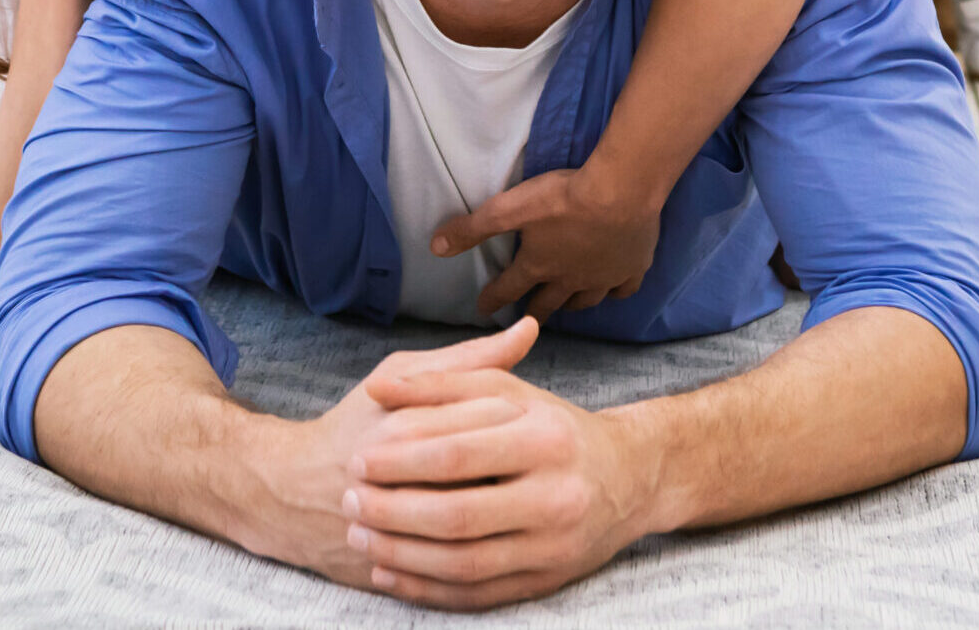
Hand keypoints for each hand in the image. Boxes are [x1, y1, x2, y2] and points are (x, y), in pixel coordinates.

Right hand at [246, 322, 540, 589]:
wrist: (294, 493)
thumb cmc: (356, 425)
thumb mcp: (402, 377)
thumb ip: (467, 360)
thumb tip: (529, 329)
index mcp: (403, 421)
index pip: (489, 417)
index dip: (521, 422)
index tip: (534, 424)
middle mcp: (396, 472)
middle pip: (488, 474)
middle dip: (517, 473)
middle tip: (533, 469)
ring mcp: (391, 522)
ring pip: (475, 526)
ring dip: (505, 515)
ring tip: (516, 502)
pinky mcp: (392, 562)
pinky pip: (455, 567)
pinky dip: (483, 555)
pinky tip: (496, 539)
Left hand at [345, 318, 660, 608]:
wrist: (628, 478)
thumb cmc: (552, 426)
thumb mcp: (507, 392)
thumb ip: (444, 383)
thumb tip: (380, 389)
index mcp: (544, 439)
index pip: (458, 453)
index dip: (400, 459)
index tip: (358, 459)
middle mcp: (555, 495)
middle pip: (457, 514)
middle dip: (393, 512)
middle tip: (350, 500)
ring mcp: (553, 546)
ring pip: (463, 563)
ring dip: (402, 555)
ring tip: (361, 537)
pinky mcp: (546, 582)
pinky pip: (477, 595)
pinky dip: (427, 590)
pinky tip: (389, 576)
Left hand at [432, 164, 659, 320]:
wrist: (622, 192)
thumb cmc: (564, 198)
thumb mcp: (510, 208)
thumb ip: (473, 228)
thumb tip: (434, 247)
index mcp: (539, 265)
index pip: (509, 288)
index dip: (493, 299)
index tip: (483, 310)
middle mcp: (570, 279)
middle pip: (548, 303)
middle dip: (533, 312)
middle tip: (525, 319)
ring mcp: (604, 277)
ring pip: (585, 300)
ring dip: (571, 304)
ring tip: (566, 305)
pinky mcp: (632, 268)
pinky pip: (622, 290)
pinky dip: (614, 292)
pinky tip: (612, 289)